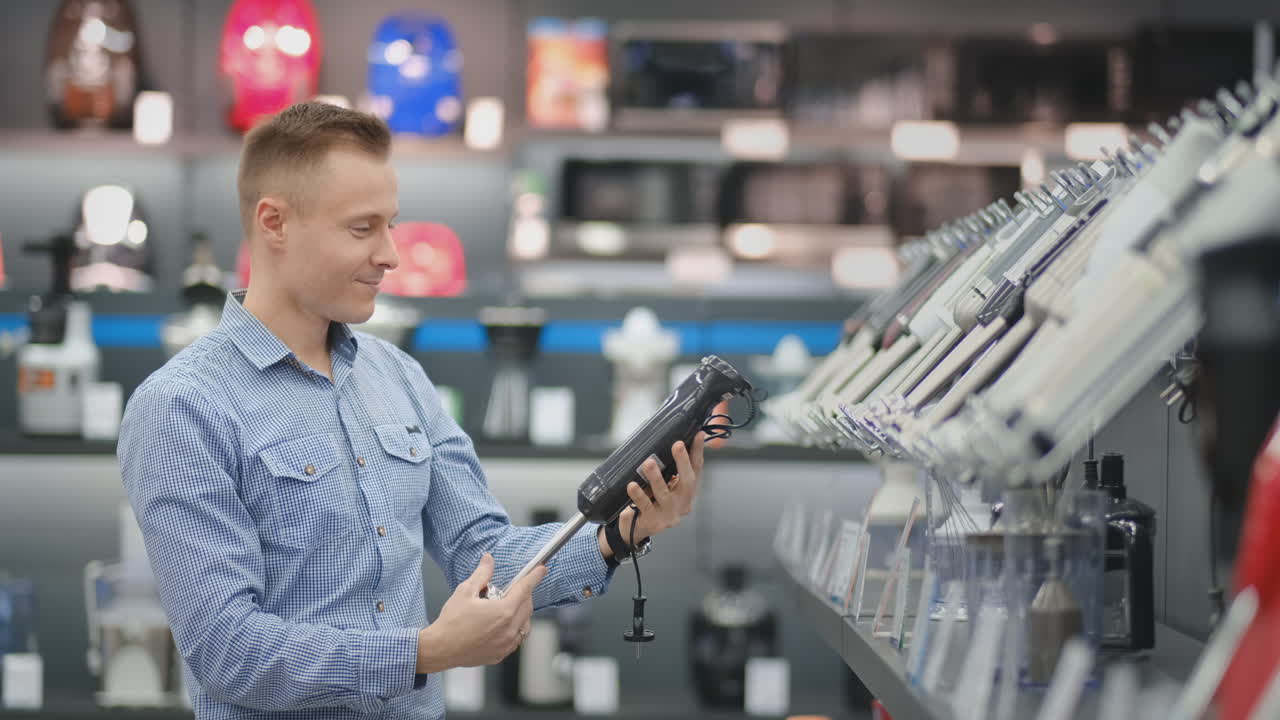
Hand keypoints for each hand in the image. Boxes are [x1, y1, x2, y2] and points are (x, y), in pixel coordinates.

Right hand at [416, 554, 546, 672]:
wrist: (441, 649)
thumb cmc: (452, 622)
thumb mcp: (466, 591)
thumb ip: (482, 574)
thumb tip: (488, 560)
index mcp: (504, 611)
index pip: (525, 589)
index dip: (535, 576)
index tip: (541, 569)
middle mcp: (509, 629)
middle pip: (527, 606)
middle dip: (523, 594)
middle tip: (508, 590)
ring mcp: (506, 644)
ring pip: (525, 625)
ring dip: (520, 613)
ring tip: (504, 608)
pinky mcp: (500, 654)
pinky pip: (516, 639)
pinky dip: (514, 630)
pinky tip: (500, 625)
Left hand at [621, 431, 706, 544]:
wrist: (635, 530)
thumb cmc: (650, 502)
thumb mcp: (663, 486)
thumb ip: (668, 470)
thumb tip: (668, 441)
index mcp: (687, 492)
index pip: (696, 469)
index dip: (697, 452)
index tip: (698, 435)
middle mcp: (681, 504)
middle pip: (687, 482)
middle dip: (683, 462)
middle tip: (677, 445)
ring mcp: (668, 514)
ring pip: (663, 494)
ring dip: (656, 477)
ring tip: (649, 463)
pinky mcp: (652, 521)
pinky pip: (645, 506)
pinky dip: (639, 495)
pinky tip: (632, 485)